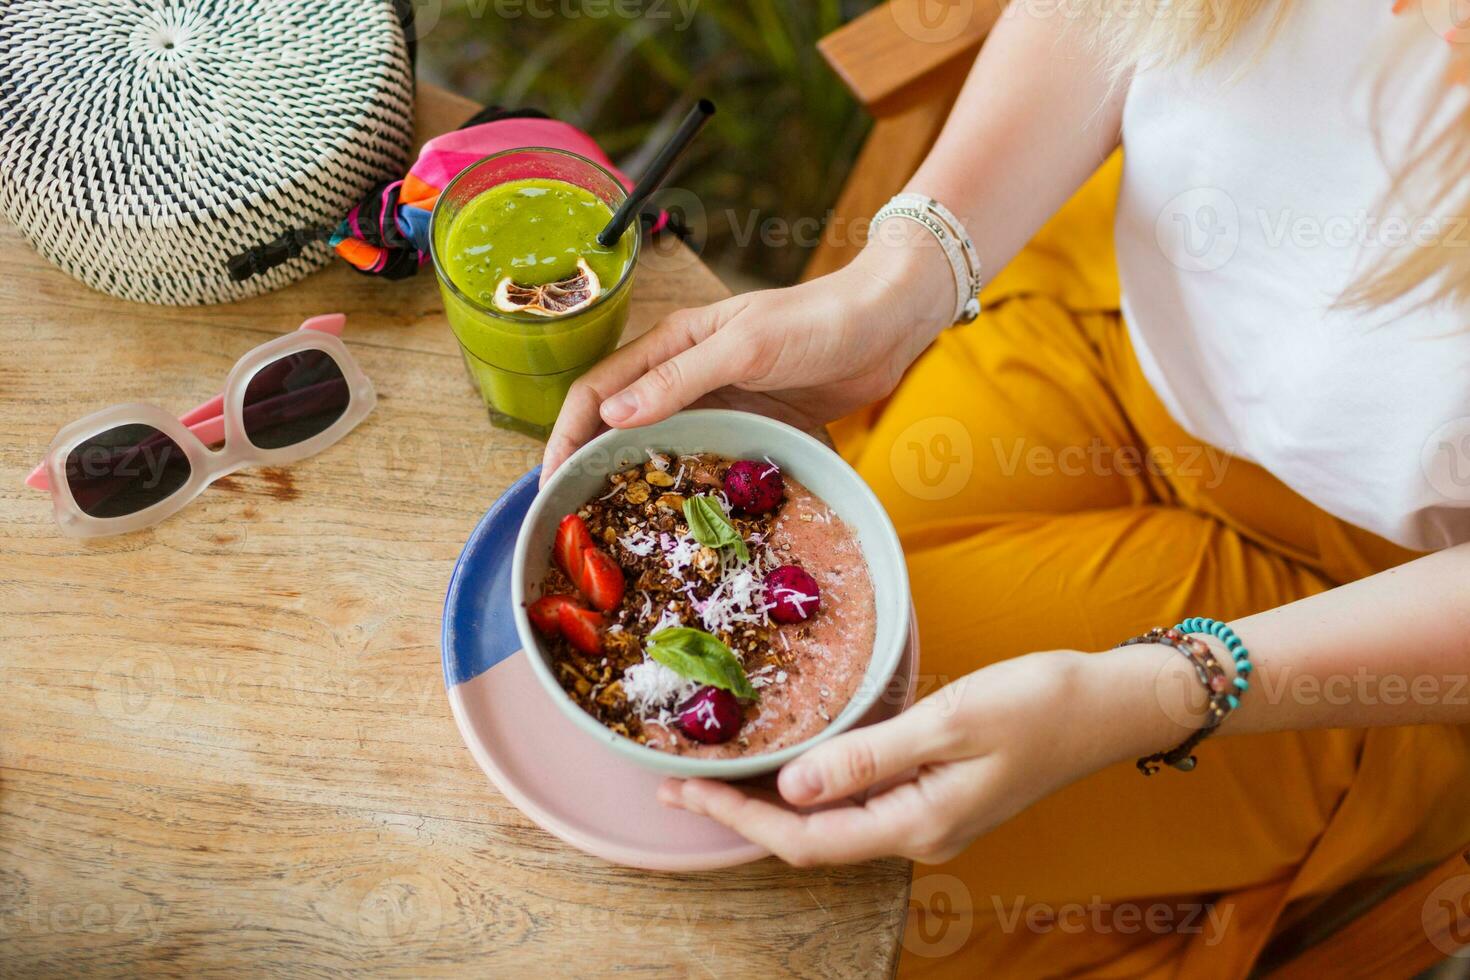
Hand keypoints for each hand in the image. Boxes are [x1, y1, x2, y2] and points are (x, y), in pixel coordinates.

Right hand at [540, 222, 956, 483]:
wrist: (886, 326)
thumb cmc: (817, 322)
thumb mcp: (746, 345)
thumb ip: (680, 377)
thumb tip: (611, 413)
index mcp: (670, 344)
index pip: (596, 390)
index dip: (566, 435)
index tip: (551, 484)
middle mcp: (684, 375)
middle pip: (618, 424)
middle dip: (591, 466)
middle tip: (577, 521)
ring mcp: (716, 402)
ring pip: (658, 446)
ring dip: (637, 481)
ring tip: (621, 530)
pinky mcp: (747, 425)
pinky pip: (702, 459)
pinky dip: (686, 486)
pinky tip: (683, 519)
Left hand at [658, 647, 1192, 865]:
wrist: (1111, 706)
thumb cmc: (1039, 704)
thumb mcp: (949, 722)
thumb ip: (868, 758)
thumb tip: (791, 792)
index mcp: (917, 823)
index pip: (804, 840)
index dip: (737, 821)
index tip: (683, 790)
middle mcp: (917, 833)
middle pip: (810, 842)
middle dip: (741, 817)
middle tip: (678, 785)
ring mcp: (929, 818)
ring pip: (832, 825)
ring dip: (772, 805)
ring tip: (717, 777)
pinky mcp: (938, 795)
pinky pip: (859, 802)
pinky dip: (813, 787)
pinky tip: (790, 764)